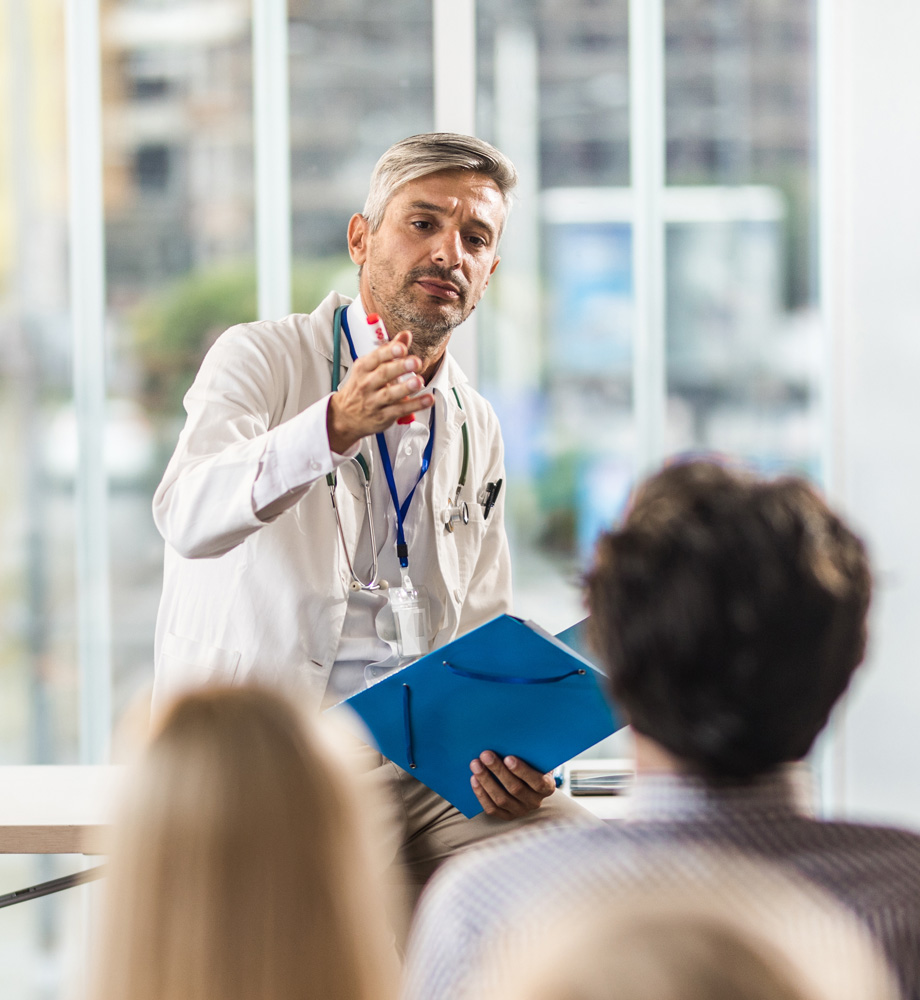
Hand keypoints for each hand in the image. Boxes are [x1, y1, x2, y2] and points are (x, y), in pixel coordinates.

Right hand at [327, 331, 434, 452]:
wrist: (345, 416)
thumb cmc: (362, 387)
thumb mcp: (370, 367)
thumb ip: (390, 351)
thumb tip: (406, 335)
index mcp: (364, 368)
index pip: (376, 357)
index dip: (389, 352)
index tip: (402, 347)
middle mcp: (367, 384)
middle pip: (383, 374)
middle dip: (400, 367)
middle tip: (415, 362)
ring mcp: (374, 401)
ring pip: (390, 394)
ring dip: (406, 387)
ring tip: (419, 381)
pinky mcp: (383, 416)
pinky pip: (400, 410)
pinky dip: (415, 405)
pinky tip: (427, 399)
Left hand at [469, 750, 554, 819]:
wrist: (525, 779)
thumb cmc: (530, 763)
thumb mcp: (534, 758)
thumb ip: (528, 752)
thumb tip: (512, 738)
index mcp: (547, 787)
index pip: (537, 781)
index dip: (523, 771)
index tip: (508, 757)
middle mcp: (535, 802)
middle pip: (515, 789)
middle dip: (498, 770)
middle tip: (485, 755)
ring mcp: (520, 811)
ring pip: (501, 799)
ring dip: (486, 780)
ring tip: (475, 764)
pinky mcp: (506, 816)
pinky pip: (492, 808)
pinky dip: (481, 794)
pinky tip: (474, 779)